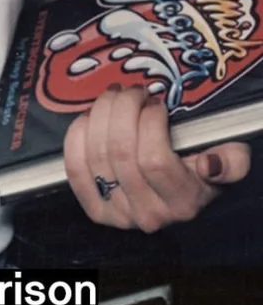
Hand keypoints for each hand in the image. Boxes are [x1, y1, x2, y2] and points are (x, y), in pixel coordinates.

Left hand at [64, 83, 250, 231]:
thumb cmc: (195, 171)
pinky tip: (89, 117)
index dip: (149, 122)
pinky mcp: (94, 207)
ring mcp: (118, 214)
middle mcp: (149, 214)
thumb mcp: (224, 163)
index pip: (154, 159)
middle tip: (130, 90)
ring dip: (100, 113)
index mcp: (183, 202)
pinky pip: (75, 166)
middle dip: (122, 108)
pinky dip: (77, 135)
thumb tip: (209, 164)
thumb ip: (230, 161)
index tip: (155, 103)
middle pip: (120, 152)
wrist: (171, 195)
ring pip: (96, 153)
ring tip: (113, 97)